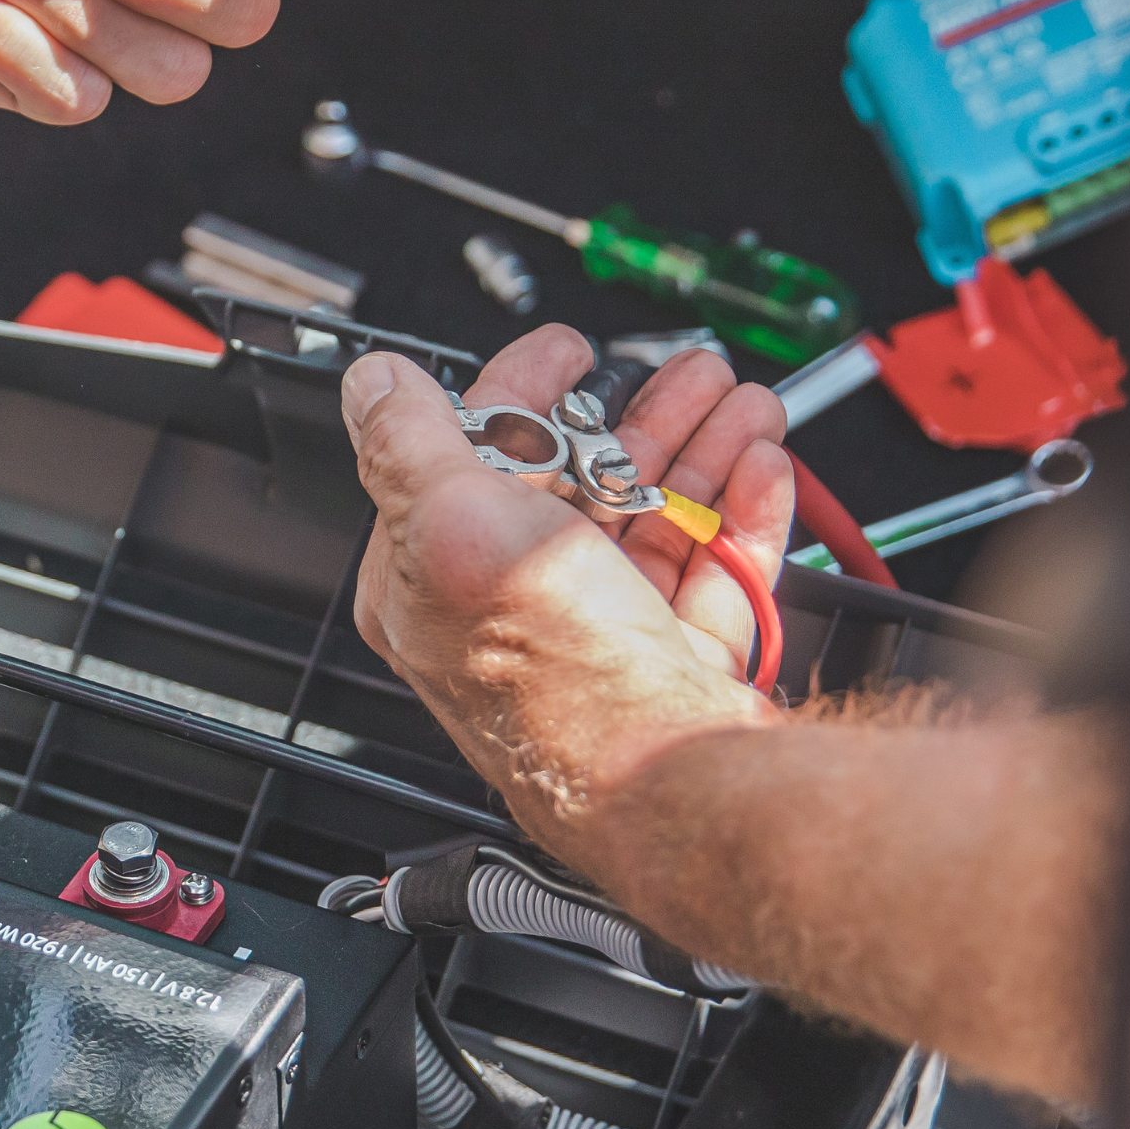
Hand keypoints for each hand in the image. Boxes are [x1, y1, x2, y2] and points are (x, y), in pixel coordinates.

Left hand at [340, 324, 792, 839]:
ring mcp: (598, 638)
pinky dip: (738, 516)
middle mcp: (514, 612)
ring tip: (742, 405)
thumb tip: (371, 383)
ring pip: (653, 518)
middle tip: (688, 374)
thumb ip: (407, 441)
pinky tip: (759, 471)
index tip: (566, 352)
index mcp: (437, 582)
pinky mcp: (671, 663)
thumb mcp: (457, 523)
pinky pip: (709, 572)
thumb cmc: (557, 676)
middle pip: (577, 484)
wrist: (669, 776)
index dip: (523, 393)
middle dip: (640, 416)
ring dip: (702, 449)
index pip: (471, 462)